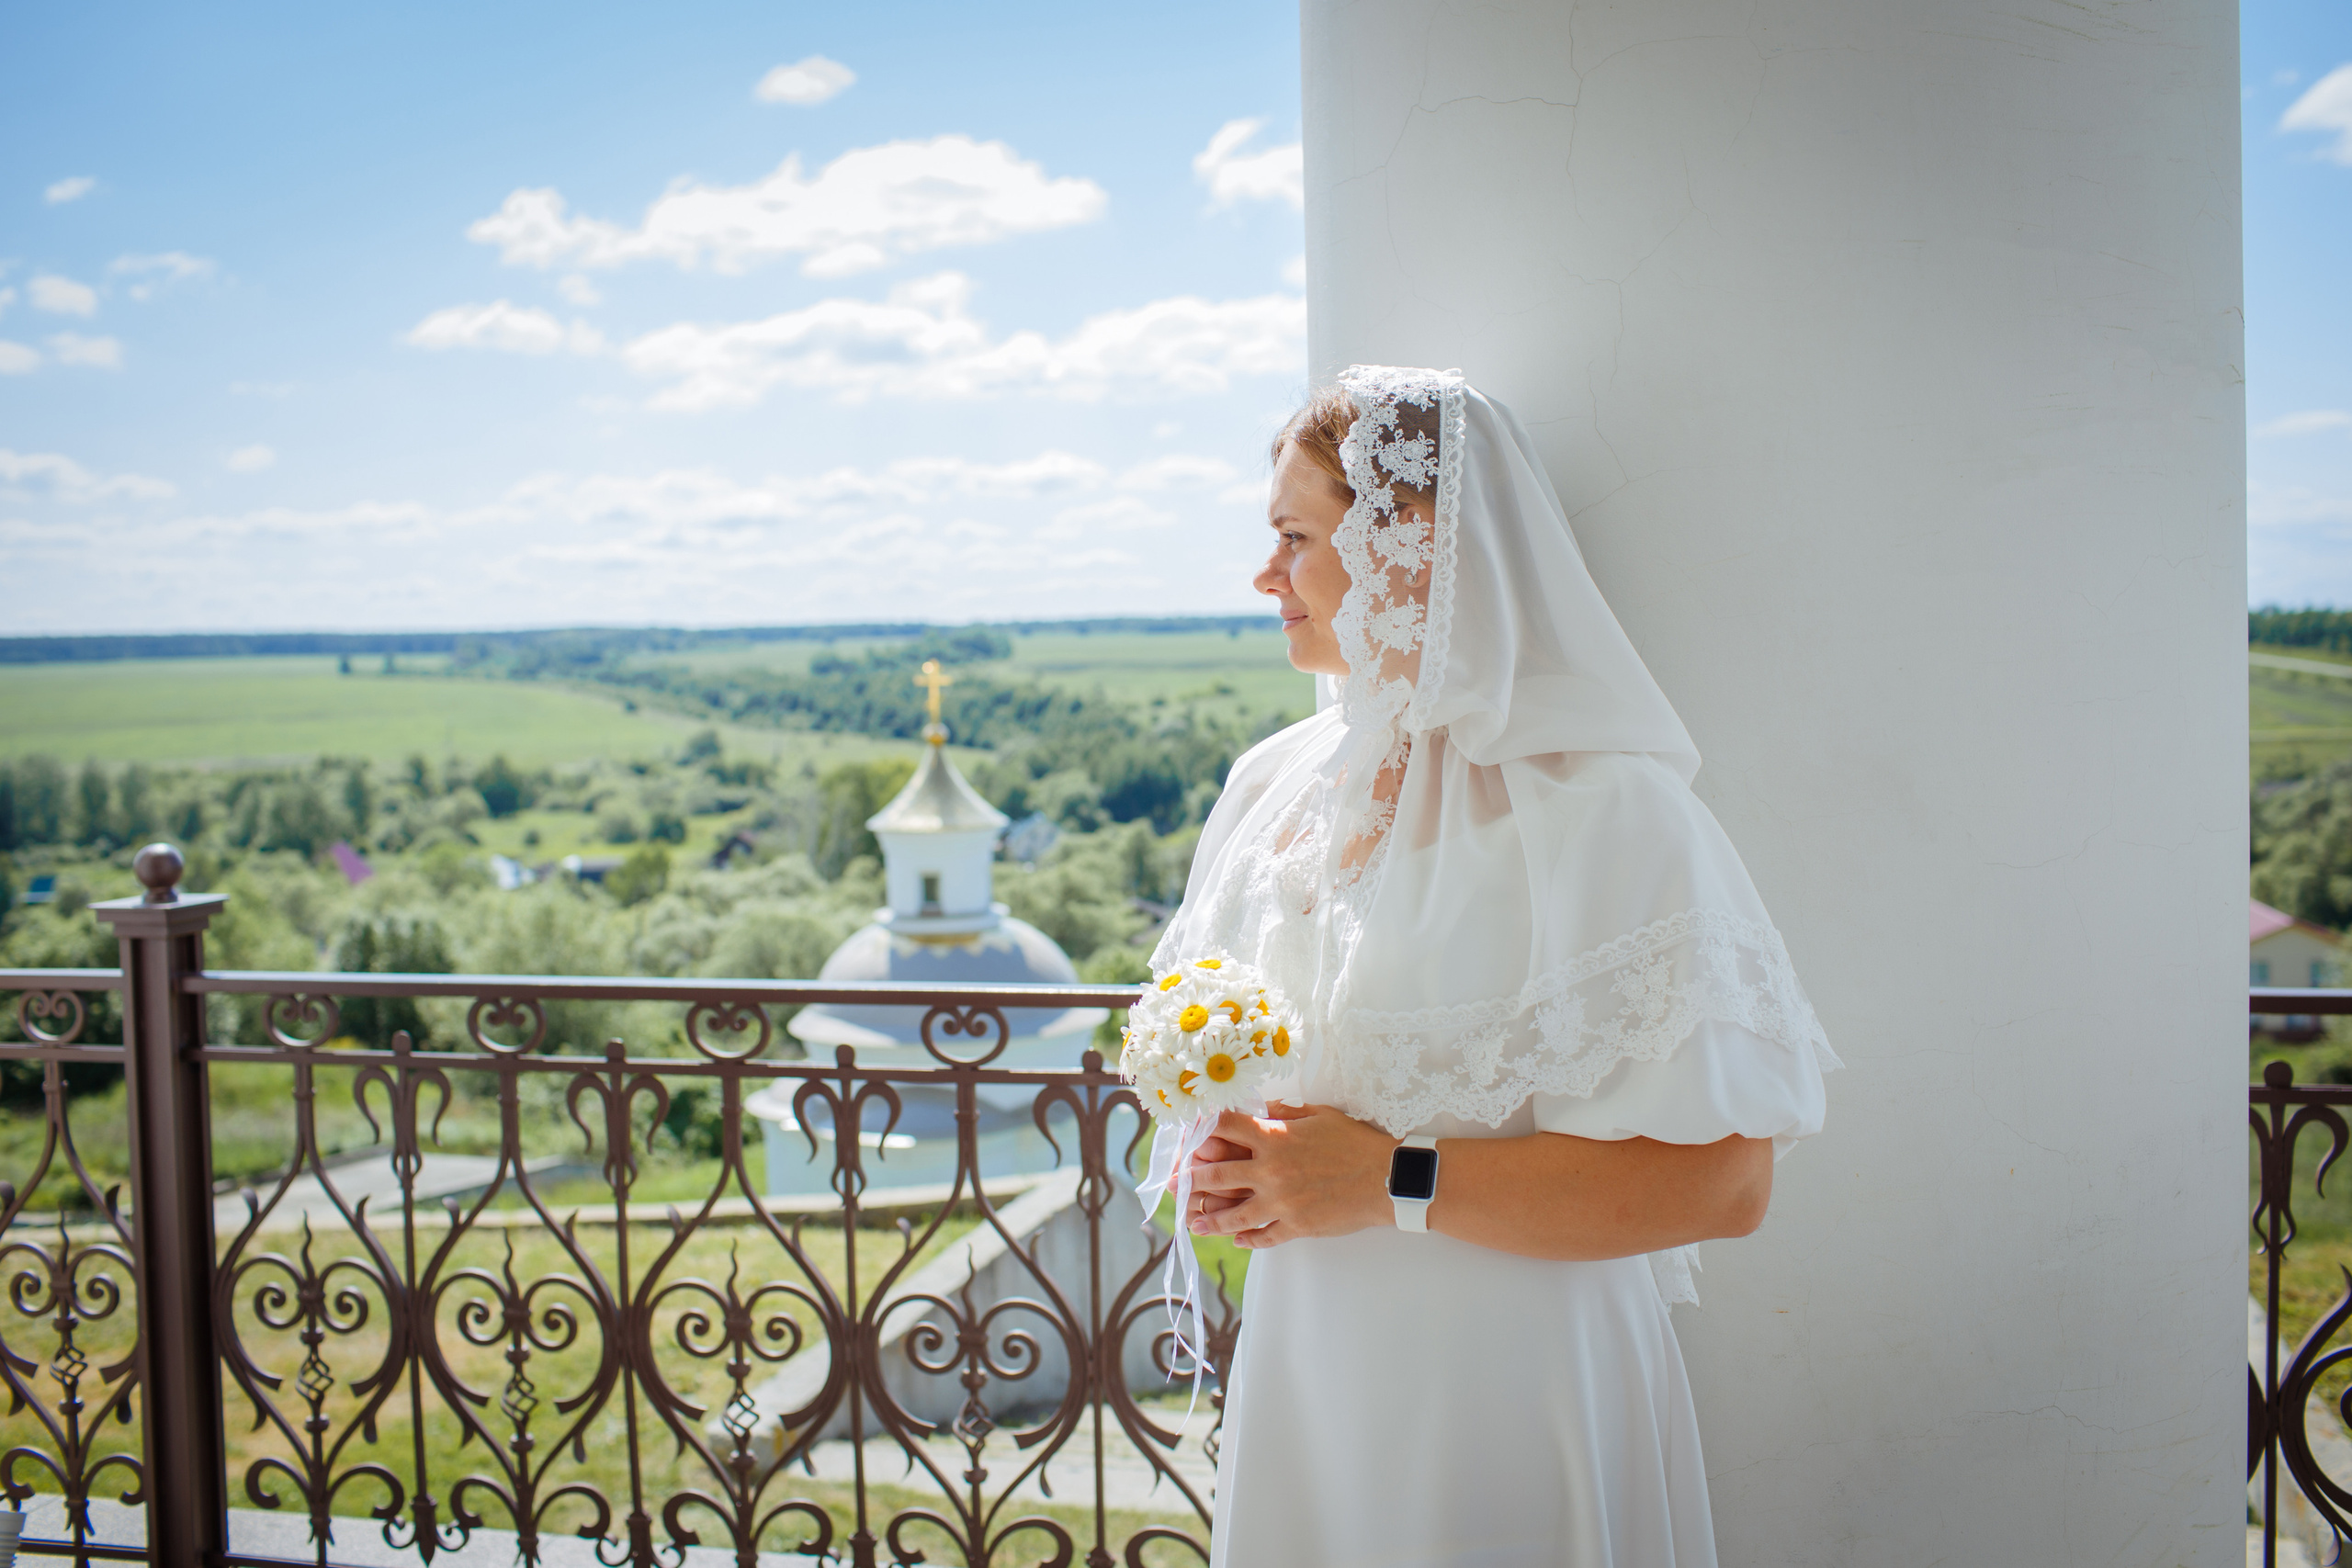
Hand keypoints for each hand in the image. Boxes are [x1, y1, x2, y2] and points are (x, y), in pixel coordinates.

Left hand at [1185, 1102, 1396, 1248]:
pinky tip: (1238, 1240)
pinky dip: (1248, 1240)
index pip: (1225, 1128)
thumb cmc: (1355, 1141)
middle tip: (1174, 1184)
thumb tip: (1256, 1108)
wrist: (1386, 1178)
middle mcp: (1271, 1171)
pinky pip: (1264, 1237)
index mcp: (1274, 1138)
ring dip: (1210, 1219)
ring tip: (1195, 1223)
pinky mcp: (1296, 1226)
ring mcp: (1281, 1202)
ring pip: (1233, 1215)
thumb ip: (1282, 1112)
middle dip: (1191, 1179)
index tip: (1190, 1132)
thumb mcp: (1318, 1115)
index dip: (1203, 1127)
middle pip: (1217, 1175)